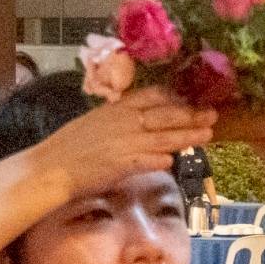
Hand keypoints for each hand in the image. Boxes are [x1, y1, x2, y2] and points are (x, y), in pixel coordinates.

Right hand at [30, 86, 214, 197]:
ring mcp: (124, 143)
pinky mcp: (122, 164)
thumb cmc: (72, 146)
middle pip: (164, 115)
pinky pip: (148, 160)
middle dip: (190, 115)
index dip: (175, 97)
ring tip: (207, 134)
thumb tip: (145, 122)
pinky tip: (176, 160)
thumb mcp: (97, 122)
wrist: (52, 168)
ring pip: (163, 137)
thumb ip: (122, 120)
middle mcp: (124, 122)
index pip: (152, 96)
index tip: (193, 98)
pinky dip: (162, 159)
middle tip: (212, 114)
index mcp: (117, 109)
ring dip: (187, 135)